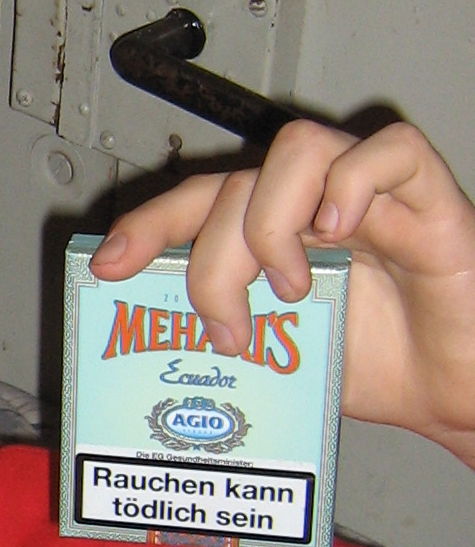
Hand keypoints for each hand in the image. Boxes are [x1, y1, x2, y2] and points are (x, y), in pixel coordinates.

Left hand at [88, 121, 474, 468]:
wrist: (459, 395)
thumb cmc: (380, 369)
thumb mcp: (277, 358)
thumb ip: (226, 337)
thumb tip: (152, 351)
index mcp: (273, 233)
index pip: (197, 201)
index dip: (147, 224)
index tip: (107, 265)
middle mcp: (315, 204)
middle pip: (235, 184)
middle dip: (212, 258)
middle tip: (228, 327)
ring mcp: (372, 196)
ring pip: (298, 151)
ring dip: (274, 223)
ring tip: (291, 290)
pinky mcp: (432, 200)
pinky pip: (391, 151)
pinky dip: (355, 181)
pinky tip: (341, 231)